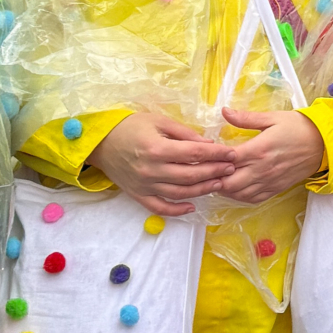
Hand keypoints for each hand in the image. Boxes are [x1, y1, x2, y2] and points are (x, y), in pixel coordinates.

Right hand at [93, 111, 235, 215]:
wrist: (100, 143)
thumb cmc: (130, 127)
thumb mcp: (158, 121)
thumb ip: (183, 133)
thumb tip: (207, 143)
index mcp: (158, 149)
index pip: (195, 153)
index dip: (216, 153)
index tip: (231, 153)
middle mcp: (152, 170)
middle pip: (191, 175)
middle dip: (215, 172)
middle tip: (231, 168)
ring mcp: (145, 186)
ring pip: (180, 193)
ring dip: (202, 190)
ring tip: (219, 183)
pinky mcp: (139, 195)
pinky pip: (161, 208)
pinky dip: (177, 210)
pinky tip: (193, 207)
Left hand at [218, 106, 327, 205]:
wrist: (324, 144)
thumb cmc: (298, 127)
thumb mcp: (273, 118)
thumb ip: (246, 118)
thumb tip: (224, 111)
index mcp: (259, 149)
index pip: (226, 160)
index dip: (212, 159)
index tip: (204, 155)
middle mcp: (262, 169)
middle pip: (228, 182)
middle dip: (214, 177)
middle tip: (208, 169)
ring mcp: (269, 181)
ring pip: (238, 194)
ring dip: (225, 188)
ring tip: (218, 178)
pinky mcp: (276, 188)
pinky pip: (253, 199)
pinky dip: (239, 196)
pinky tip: (234, 188)